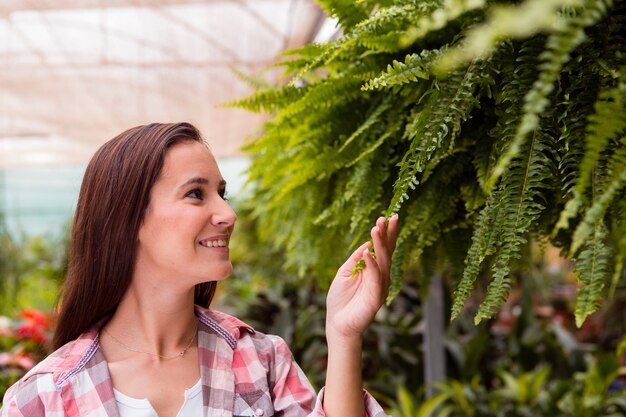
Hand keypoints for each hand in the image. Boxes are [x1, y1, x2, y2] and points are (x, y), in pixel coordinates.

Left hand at [325, 215, 398, 340]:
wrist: (337, 324)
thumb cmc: (340, 300)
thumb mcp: (345, 272)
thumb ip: (355, 259)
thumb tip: (366, 244)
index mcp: (373, 270)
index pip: (382, 249)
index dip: (386, 234)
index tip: (387, 217)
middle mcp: (380, 277)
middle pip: (387, 252)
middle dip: (387, 235)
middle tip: (387, 218)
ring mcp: (380, 287)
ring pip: (382, 262)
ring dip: (379, 245)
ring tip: (376, 229)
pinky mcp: (375, 298)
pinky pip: (375, 278)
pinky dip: (371, 265)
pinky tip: (367, 252)